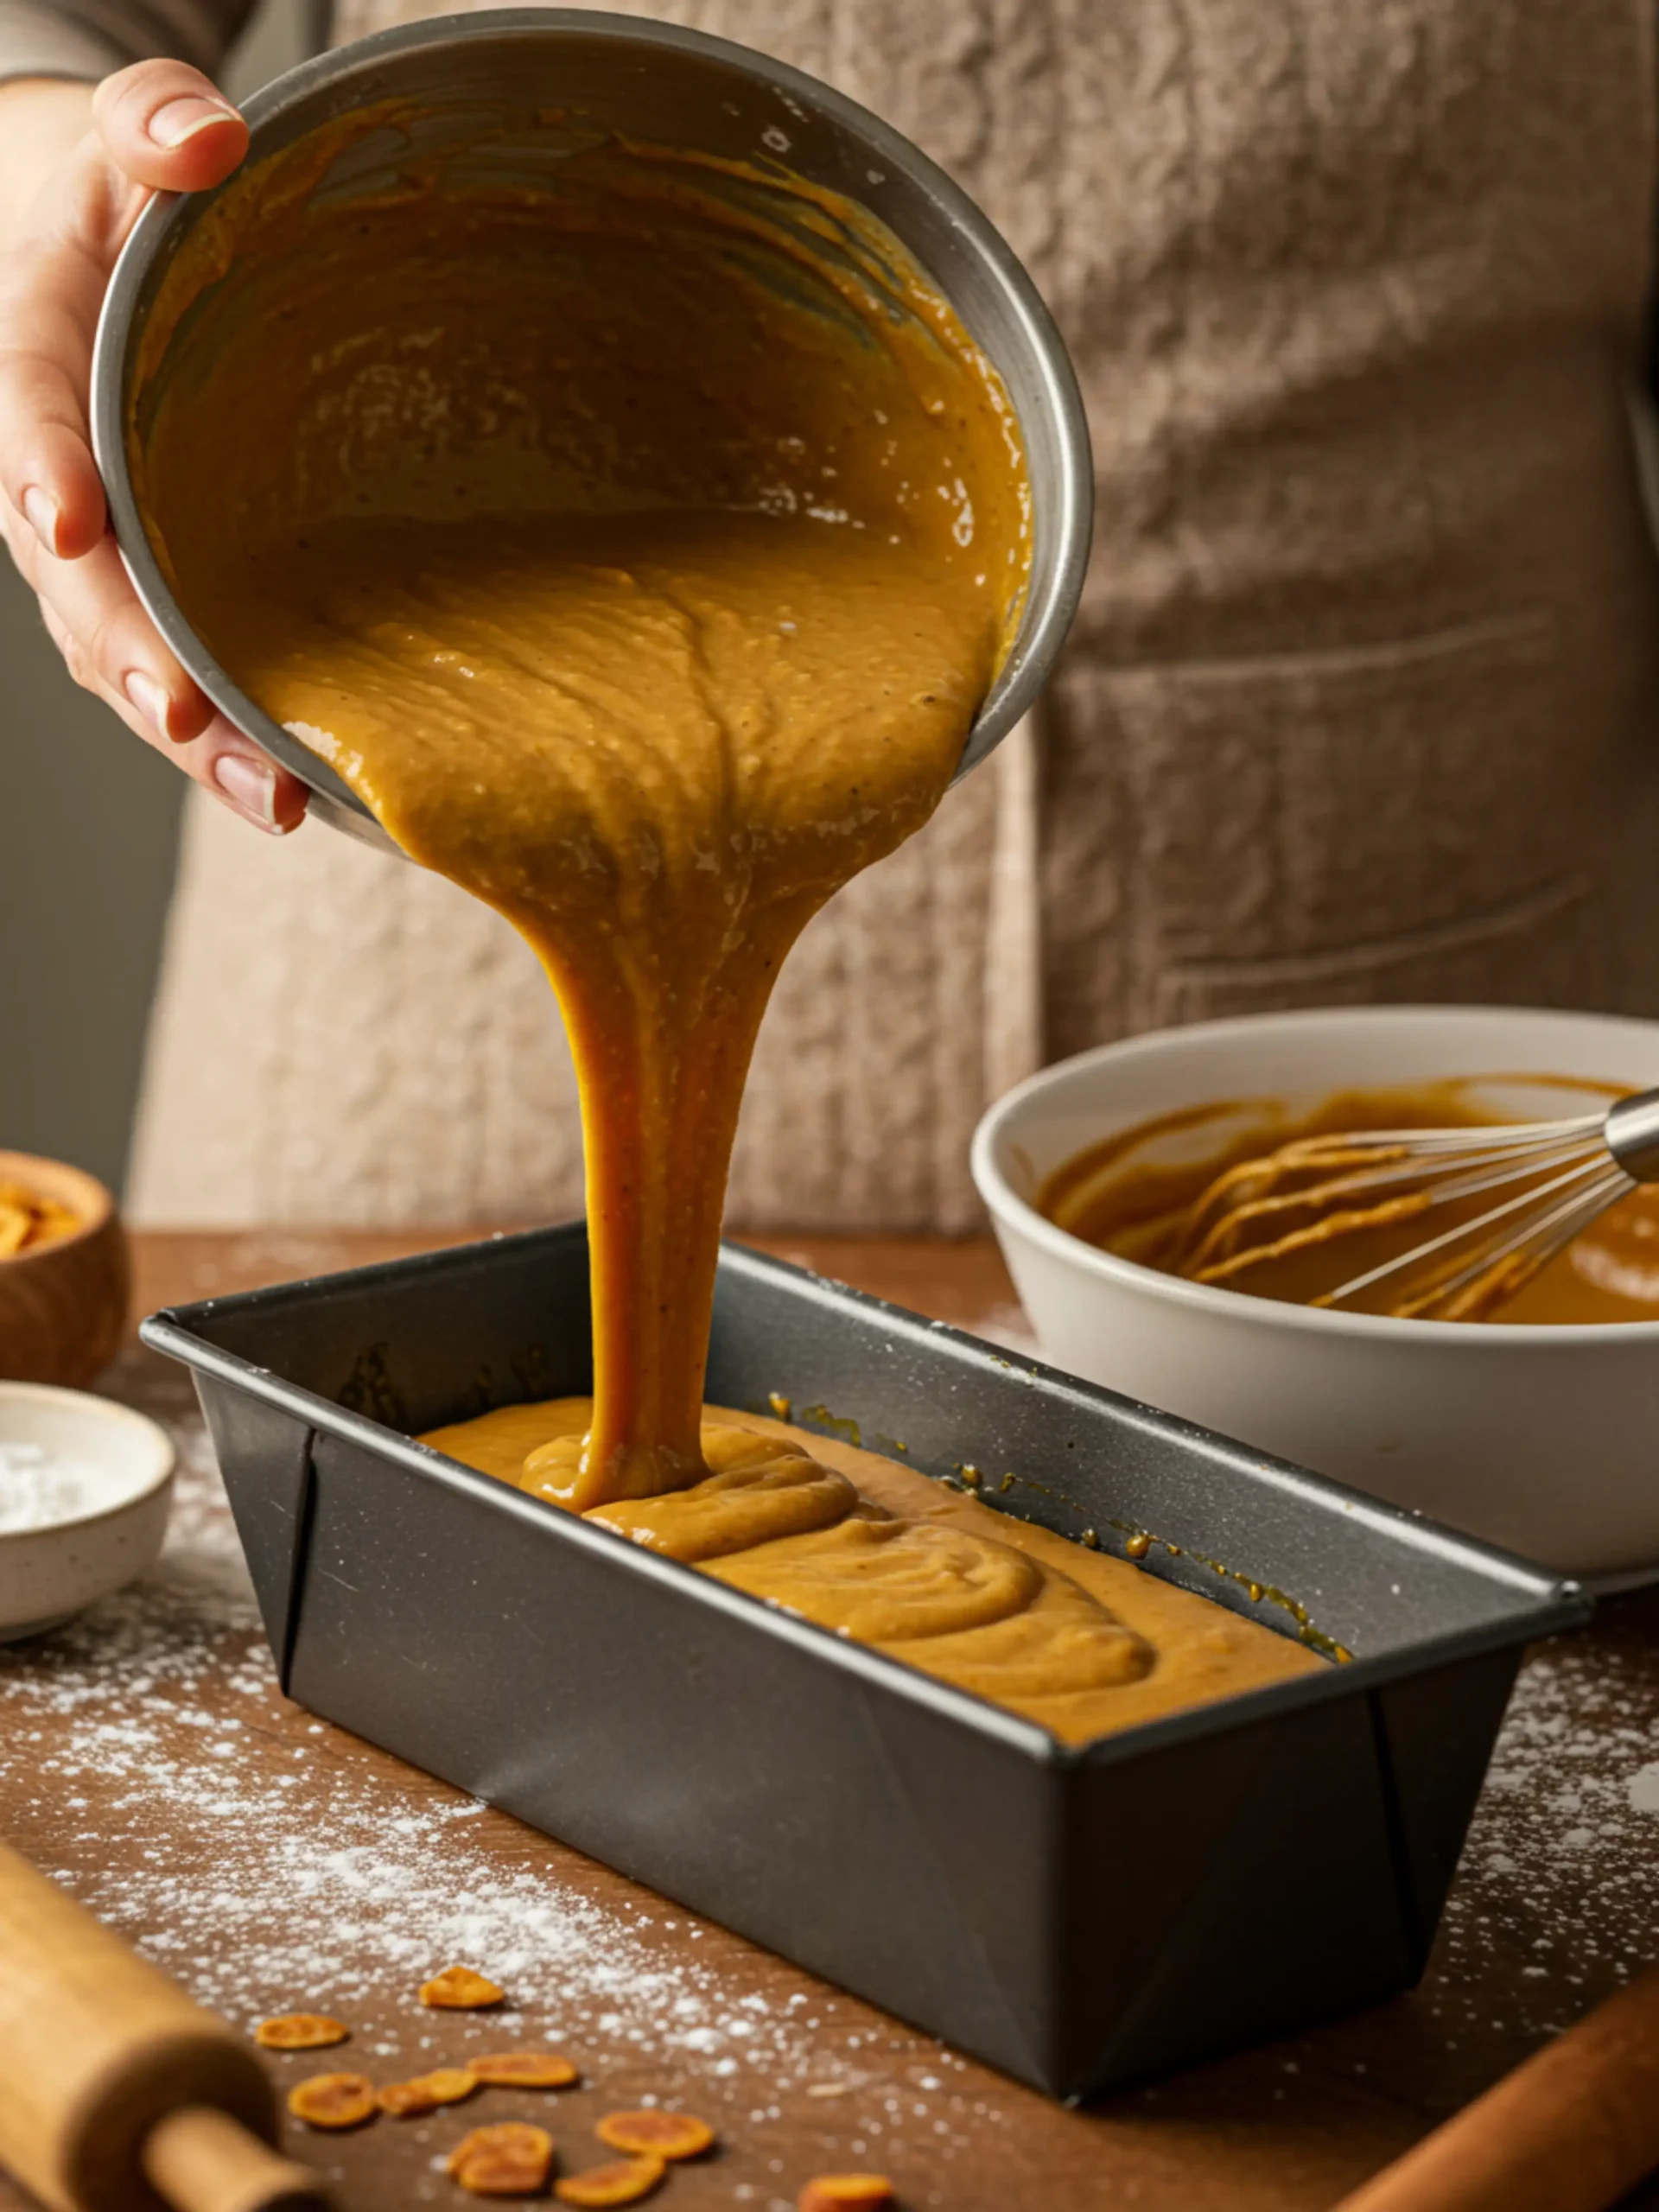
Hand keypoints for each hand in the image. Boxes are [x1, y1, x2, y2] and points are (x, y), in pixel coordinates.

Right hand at [0, 63, 307, 833]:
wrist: (117, 268)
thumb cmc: (130, 208)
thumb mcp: (131, 143)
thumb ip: (154, 126)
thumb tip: (210, 132)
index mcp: (39, 364)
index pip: (25, 416)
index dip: (40, 471)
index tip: (67, 523)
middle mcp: (62, 480)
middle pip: (77, 585)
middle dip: (128, 654)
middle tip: (186, 712)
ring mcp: (113, 555)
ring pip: (129, 658)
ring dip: (195, 739)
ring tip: (277, 801)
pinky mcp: (169, 597)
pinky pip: (186, 673)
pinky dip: (232, 738)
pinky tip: (299, 793)